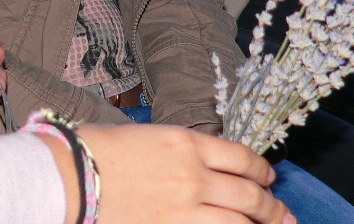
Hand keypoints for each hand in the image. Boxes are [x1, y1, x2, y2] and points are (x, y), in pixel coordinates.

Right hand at [40, 123, 293, 223]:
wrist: (69, 175)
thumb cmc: (96, 149)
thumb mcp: (145, 137)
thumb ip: (178, 151)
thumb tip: (199, 165)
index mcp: (185, 143)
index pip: (241, 157)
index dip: (261, 169)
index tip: (268, 177)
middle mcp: (193, 175)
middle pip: (249, 193)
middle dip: (272, 207)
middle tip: (284, 215)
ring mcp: (184, 208)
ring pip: (239, 222)